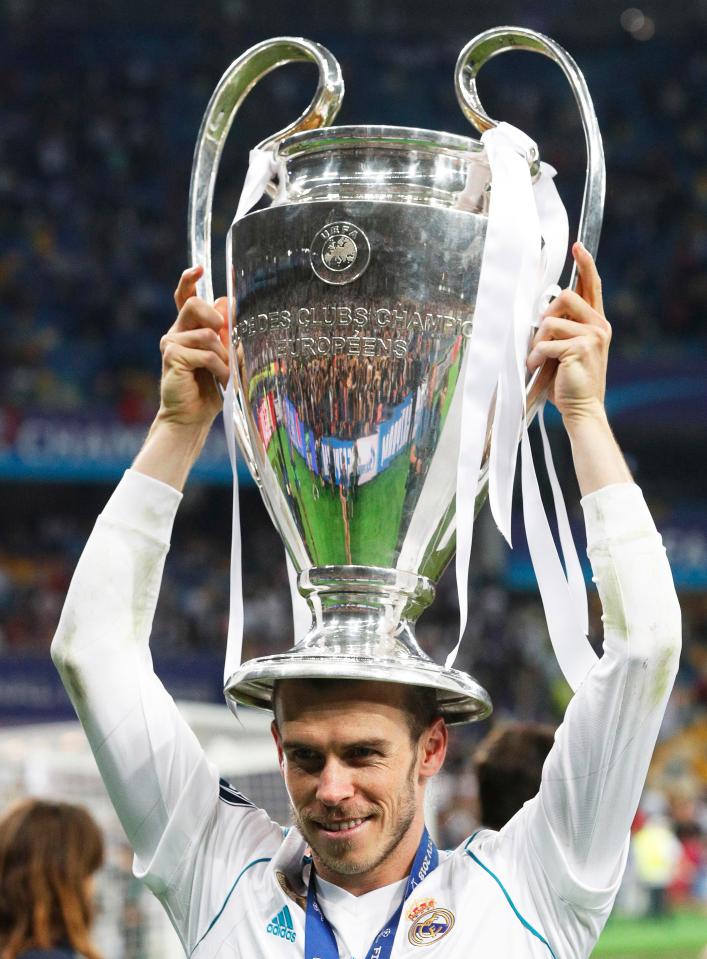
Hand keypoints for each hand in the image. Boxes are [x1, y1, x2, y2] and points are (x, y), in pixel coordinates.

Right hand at [157, 265, 229, 429]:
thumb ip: (227, 332)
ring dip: (224, 356)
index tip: (199, 268)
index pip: (185, 296)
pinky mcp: (172, 356)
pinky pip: (206, 353)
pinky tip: (220, 380)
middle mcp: (176, 331)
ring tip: (225, 374)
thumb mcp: (225, 356)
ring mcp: (171, 342)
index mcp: (188, 328)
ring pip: (208, 334)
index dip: (189, 279)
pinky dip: (219, 368)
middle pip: (196, 305)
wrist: (192, 416)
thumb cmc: (210, 388)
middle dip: (216, 317)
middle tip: (223, 335)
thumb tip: (228, 302)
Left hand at [526, 242, 610, 423]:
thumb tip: (542, 313)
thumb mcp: (567, 349)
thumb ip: (563, 328)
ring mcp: (592, 336)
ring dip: (536, 341)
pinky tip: (535, 368)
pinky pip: (546, 342)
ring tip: (537, 360)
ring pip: (550, 321)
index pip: (593, 286)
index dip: (586, 264)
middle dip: (545, 315)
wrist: (582, 408)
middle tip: (539, 339)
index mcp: (597, 323)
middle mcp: (599, 325)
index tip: (578, 247)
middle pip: (564, 296)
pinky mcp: (580, 348)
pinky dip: (534, 356)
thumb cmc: (569, 381)